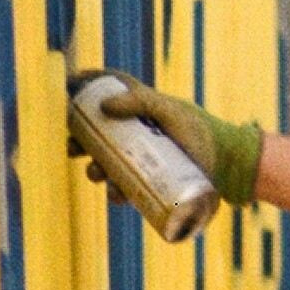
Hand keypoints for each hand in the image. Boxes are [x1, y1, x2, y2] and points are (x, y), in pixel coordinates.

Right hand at [80, 69, 263, 206]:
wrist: (225, 162)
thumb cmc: (197, 129)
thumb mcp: (167, 110)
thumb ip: (139, 101)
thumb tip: (103, 106)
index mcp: (136, 113)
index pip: (103, 100)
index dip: (81, 96)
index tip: (64, 95)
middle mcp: (133, 136)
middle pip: (95, 137)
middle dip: (78, 143)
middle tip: (72, 148)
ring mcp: (139, 160)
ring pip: (105, 166)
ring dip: (94, 171)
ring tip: (97, 174)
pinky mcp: (147, 183)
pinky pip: (124, 190)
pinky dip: (116, 194)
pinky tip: (117, 195)